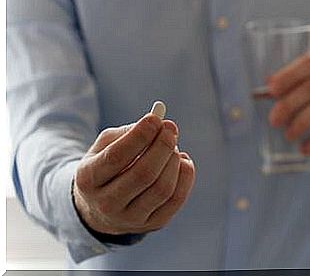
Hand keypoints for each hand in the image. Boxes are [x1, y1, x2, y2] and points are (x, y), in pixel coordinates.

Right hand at [73, 114, 194, 234]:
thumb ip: (127, 132)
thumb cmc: (107, 166)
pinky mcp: (152, 225)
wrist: (101, 207)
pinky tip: (182, 162)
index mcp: (88, 179)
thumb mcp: (105, 146)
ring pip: (162, 188)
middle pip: (143, 174)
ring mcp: (130, 219)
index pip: (117, 156)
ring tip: (173, 146)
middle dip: (162, 146)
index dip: (140, 135)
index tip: (155, 118)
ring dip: (174, 161)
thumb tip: (159, 124)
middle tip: (171, 128)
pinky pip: (176, 200)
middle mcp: (106, 204)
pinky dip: (185, 176)